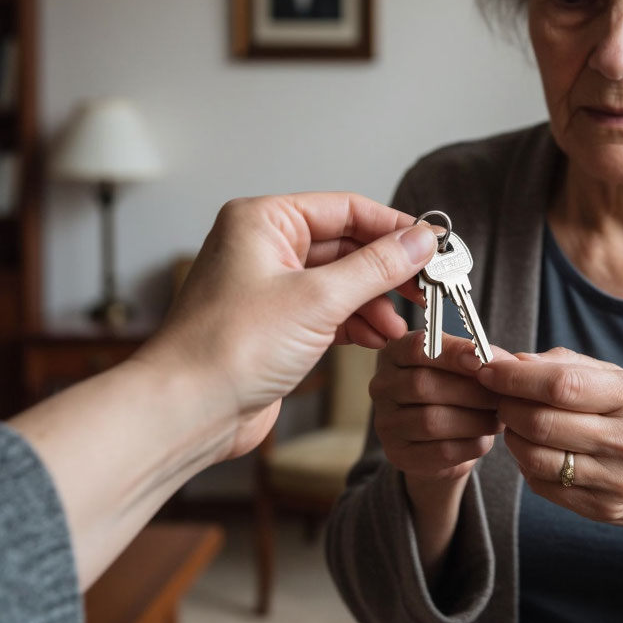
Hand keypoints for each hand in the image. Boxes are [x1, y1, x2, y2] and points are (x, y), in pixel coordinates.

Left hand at [156, 192, 438, 457]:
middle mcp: (266, 247)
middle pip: (348, 245)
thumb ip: (377, 267)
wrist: (186, 413)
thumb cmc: (230, 348)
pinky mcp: (278, 324)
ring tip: (406, 321)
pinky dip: (358, 322)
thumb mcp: (318, 300)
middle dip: (390, 269)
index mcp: (265, 221)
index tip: (436, 245)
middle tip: (429, 285)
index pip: (347, 209)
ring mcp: (272, 287)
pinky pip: (331, 311)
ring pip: (343, 281)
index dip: (395, 228)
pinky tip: (381, 337)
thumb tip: (422, 241)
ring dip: (377, 301)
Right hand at [371, 330, 502, 485]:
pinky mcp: (399, 455)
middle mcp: (382, 386)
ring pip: (431, 421)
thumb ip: (481, 357)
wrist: (444, 437)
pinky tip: (484, 438)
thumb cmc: (457, 388)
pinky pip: (439, 451)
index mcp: (395, 353)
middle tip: (501, 396)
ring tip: (497, 418)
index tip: (480, 360)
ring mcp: (385, 423)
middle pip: (422, 384)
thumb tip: (498, 361)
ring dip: (474, 419)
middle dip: (470, 390)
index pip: (417, 347)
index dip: (451, 352)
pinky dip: (470, 444)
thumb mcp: (466, 365)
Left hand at [477, 347, 622, 598]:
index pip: (562, 385)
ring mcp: (616, 481)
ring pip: (536, 457)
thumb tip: (510, 359)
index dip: (515, 377)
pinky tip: (533, 447)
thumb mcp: (620, 380)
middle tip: (497, 396)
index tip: (488, 368)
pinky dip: (525, 463)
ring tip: (514, 422)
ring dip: (512, 435)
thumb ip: (565, 365)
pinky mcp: (601, 509)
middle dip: (506, 405)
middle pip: (542, 422)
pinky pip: (542, 484)